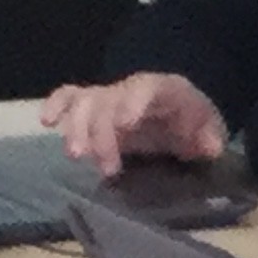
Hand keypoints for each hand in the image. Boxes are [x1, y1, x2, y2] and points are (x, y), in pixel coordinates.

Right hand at [40, 72, 224, 175]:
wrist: (181, 110)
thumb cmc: (194, 122)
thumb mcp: (211, 130)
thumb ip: (210, 138)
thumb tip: (209, 148)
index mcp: (165, 90)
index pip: (146, 89)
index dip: (133, 103)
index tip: (126, 124)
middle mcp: (131, 90)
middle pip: (107, 102)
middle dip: (103, 135)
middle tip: (108, 169)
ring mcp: (109, 96)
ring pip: (83, 102)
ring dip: (76, 129)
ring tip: (78, 157)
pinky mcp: (92, 106)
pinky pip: (68, 96)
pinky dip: (54, 105)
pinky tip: (46, 122)